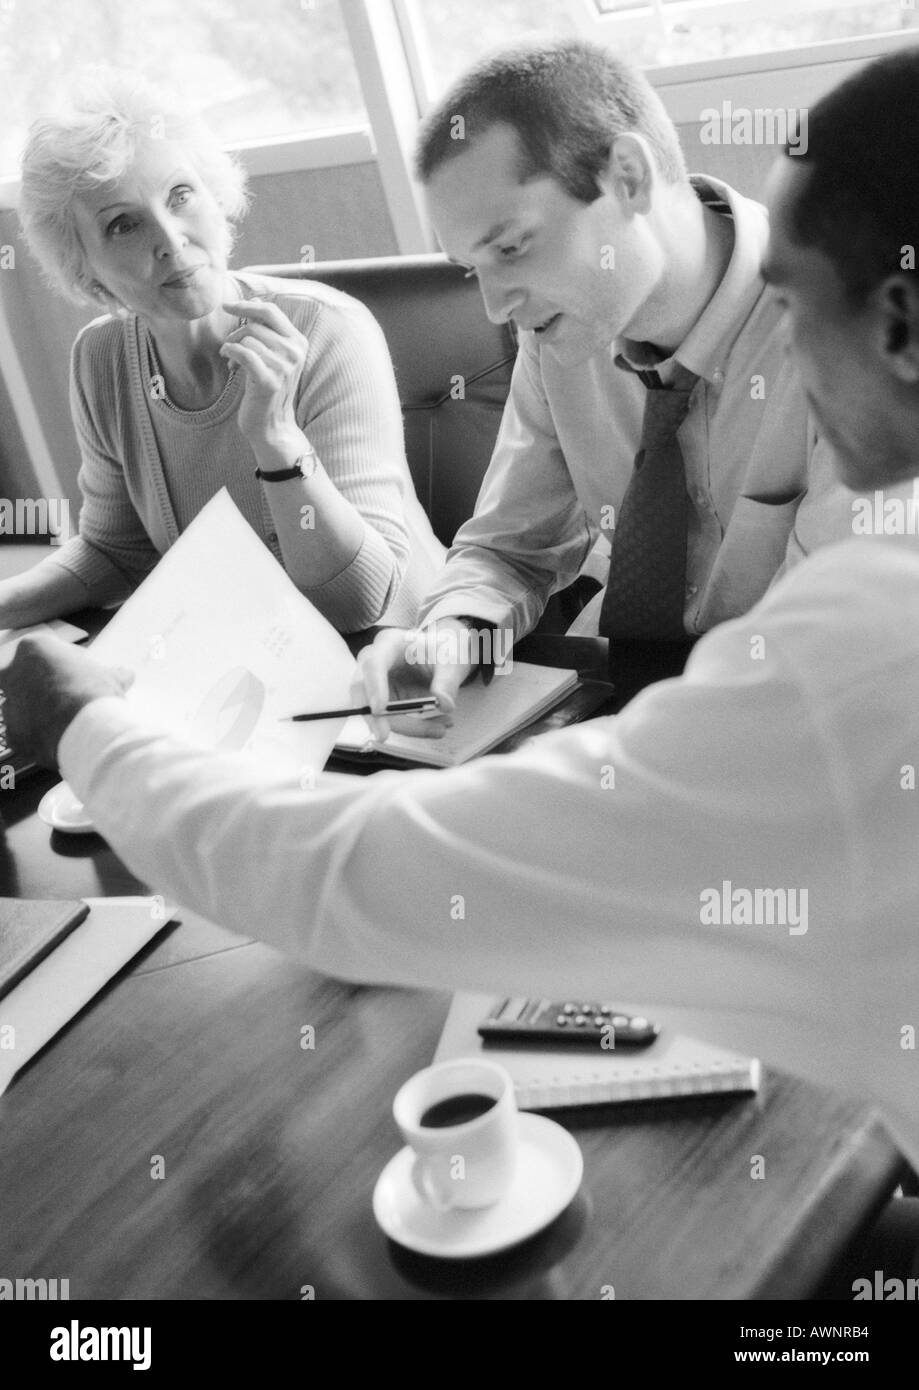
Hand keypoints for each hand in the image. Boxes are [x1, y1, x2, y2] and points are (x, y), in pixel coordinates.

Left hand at [0, 636, 132, 768]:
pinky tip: (58, 738)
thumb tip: (124, 675)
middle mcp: (14, 673)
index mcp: (33, 648)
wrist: (88, 730)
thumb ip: (110, 673)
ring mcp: (9, 704)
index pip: (45, 651)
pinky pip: (23, 733)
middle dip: (39, 685)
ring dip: (38, 711)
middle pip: (22, 676)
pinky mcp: (12, 733)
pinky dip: (38, 736)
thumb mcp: (110, 676)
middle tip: (65, 695)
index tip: (80, 674)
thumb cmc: (94, 694)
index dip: (66, 664)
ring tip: (65, 720)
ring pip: (21, 706)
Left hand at [220, 298, 308, 448]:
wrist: (271, 426)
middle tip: (230, 349)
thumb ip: (268, 331)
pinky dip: (231, 354)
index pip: (271, 312)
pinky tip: (229, 365)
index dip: (246, 305)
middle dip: (237, 334)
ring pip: (248, 339)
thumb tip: (255, 301)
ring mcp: (284, 367)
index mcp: (298, 343)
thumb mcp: (273, 356)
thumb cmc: (267, 389)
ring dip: (233, 348)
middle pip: (256, 326)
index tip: (227, 306)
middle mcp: (295, 353)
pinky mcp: (269, 381)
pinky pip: (243, 353)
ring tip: (233, 363)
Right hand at [353, 622, 472, 740]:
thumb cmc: (443, 650)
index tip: (379, 709)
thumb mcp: (451, 661)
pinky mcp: (382, 700)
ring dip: (406, 726)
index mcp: (390, 644)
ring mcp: (375, 683)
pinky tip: (436, 727)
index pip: (374, 664)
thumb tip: (443, 704)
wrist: (442, 656)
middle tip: (384, 736)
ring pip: (375, 711)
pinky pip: (389, 720)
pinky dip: (412, 727)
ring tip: (441, 728)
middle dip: (373, 716)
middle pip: (361, 690)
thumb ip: (448, 681)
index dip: (374, 686)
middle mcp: (375, 662)